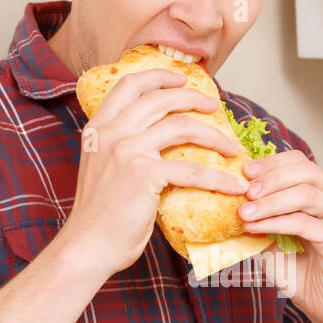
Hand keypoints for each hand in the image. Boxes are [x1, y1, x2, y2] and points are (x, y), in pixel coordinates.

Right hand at [62, 70, 246, 281]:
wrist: (88, 245)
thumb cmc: (99, 216)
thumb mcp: (102, 169)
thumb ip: (122, 149)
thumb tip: (158, 144)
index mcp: (98, 128)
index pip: (129, 85)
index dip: (158, 76)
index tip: (181, 79)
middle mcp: (111, 133)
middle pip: (159, 99)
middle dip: (193, 97)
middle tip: (213, 106)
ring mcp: (127, 150)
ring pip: (181, 126)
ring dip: (214, 136)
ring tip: (230, 146)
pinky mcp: (144, 174)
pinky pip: (193, 170)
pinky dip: (219, 178)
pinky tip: (234, 186)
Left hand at [237, 150, 322, 322]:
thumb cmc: (301, 271)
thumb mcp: (272, 238)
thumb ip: (259, 217)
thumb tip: (230, 198)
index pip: (299, 161)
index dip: (271, 162)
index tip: (244, 171)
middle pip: (304, 170)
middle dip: (270, 178)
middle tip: (243, 190)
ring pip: (304, 194)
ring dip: (269, 202)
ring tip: (244, 212)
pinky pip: (303, 222)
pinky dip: (275, 222)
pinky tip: (255, 228)